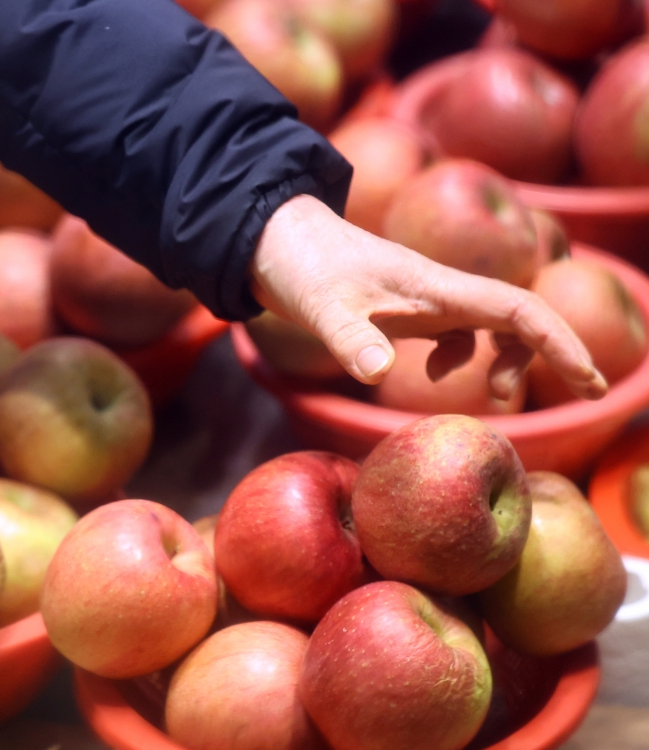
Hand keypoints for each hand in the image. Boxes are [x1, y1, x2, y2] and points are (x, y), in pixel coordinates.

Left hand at [248, 194, 606, 400]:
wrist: (271, 242)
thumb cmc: (301, 268)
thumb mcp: (321, 309)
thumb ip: (350, 341)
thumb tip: (381, 375)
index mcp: (436, 287)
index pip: (519, 310)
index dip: (560, 343)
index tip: (589, 380)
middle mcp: (439, 289)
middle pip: (518, 316)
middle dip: (554, 352)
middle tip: (586, 393)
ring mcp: (423, 297)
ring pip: (490, 324)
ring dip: (505, 358)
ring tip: (493, 396)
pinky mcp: (403, 307)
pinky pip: (455, 330)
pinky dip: (461, 355)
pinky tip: (432, 373)